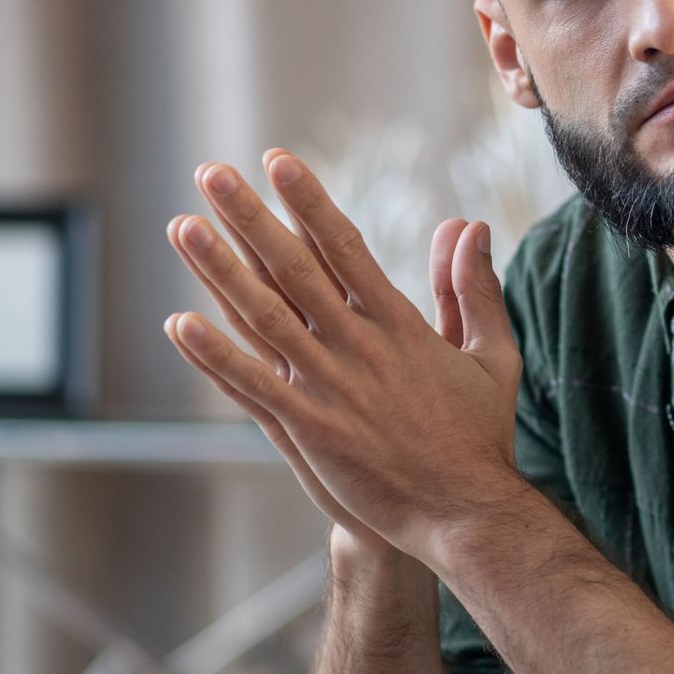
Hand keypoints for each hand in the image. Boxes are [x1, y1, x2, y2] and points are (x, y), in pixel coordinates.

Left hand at [163, 151, 522, 566]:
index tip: (277, 161)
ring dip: (220, 270)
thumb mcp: (492, 353)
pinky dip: (216, 355)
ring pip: (265, 316)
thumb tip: (470, 225)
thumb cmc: (480, 435)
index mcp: (399, 324)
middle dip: (250, 216)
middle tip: (211, 173)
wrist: (467, 512)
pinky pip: (252, 386)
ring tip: (183, 227)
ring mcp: (331, 388)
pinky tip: (181, 323)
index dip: (308, 202)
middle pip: (294, 268)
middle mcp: (359, 346)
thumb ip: (473, 287)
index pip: (345, 246)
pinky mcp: (310, 431)